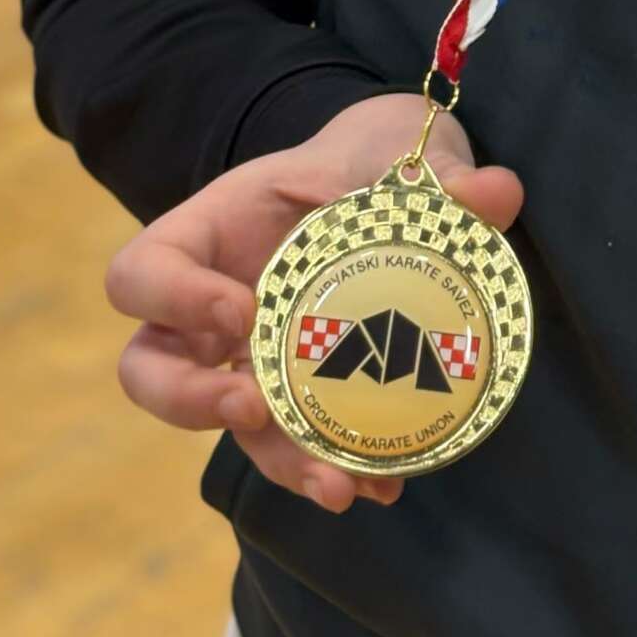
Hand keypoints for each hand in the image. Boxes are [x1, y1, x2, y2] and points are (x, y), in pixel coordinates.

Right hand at [104, 91, 523, 513]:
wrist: (393, 188)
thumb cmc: (374, 161)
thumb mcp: (401, 150)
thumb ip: (444, 171)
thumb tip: (495, 194)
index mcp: (213, 231)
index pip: (140, 271)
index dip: (171, 298)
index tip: (244, 309)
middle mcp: (211, 304)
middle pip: (149, 371)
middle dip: (189, 403)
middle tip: (252, 409)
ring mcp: (248, 358)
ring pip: (225, 428)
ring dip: (276, 465)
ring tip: (339, 487)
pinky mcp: (294, 397)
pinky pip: (293, 447)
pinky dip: (333, 469)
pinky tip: (384, 486)